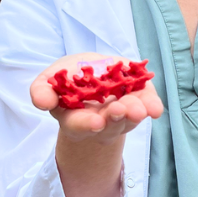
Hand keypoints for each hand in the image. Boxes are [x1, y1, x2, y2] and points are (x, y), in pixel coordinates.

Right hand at [30, 53, 163, 145]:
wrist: (94, 71)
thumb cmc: (69, 78)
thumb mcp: (50, 81)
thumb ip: (42, 91)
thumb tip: (42, 102)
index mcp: (75, 118)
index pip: (79, 125)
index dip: (87, 124)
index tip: (95, 123)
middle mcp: (102, 120)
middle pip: (109, 125)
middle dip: (115, 118)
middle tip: (120, 111)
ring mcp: (123, 111)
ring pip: (130, 117)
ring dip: (136, 112)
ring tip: (140, 109)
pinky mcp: (139, 98)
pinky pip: (147, 103)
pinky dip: (151, 105)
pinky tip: (155, 108)